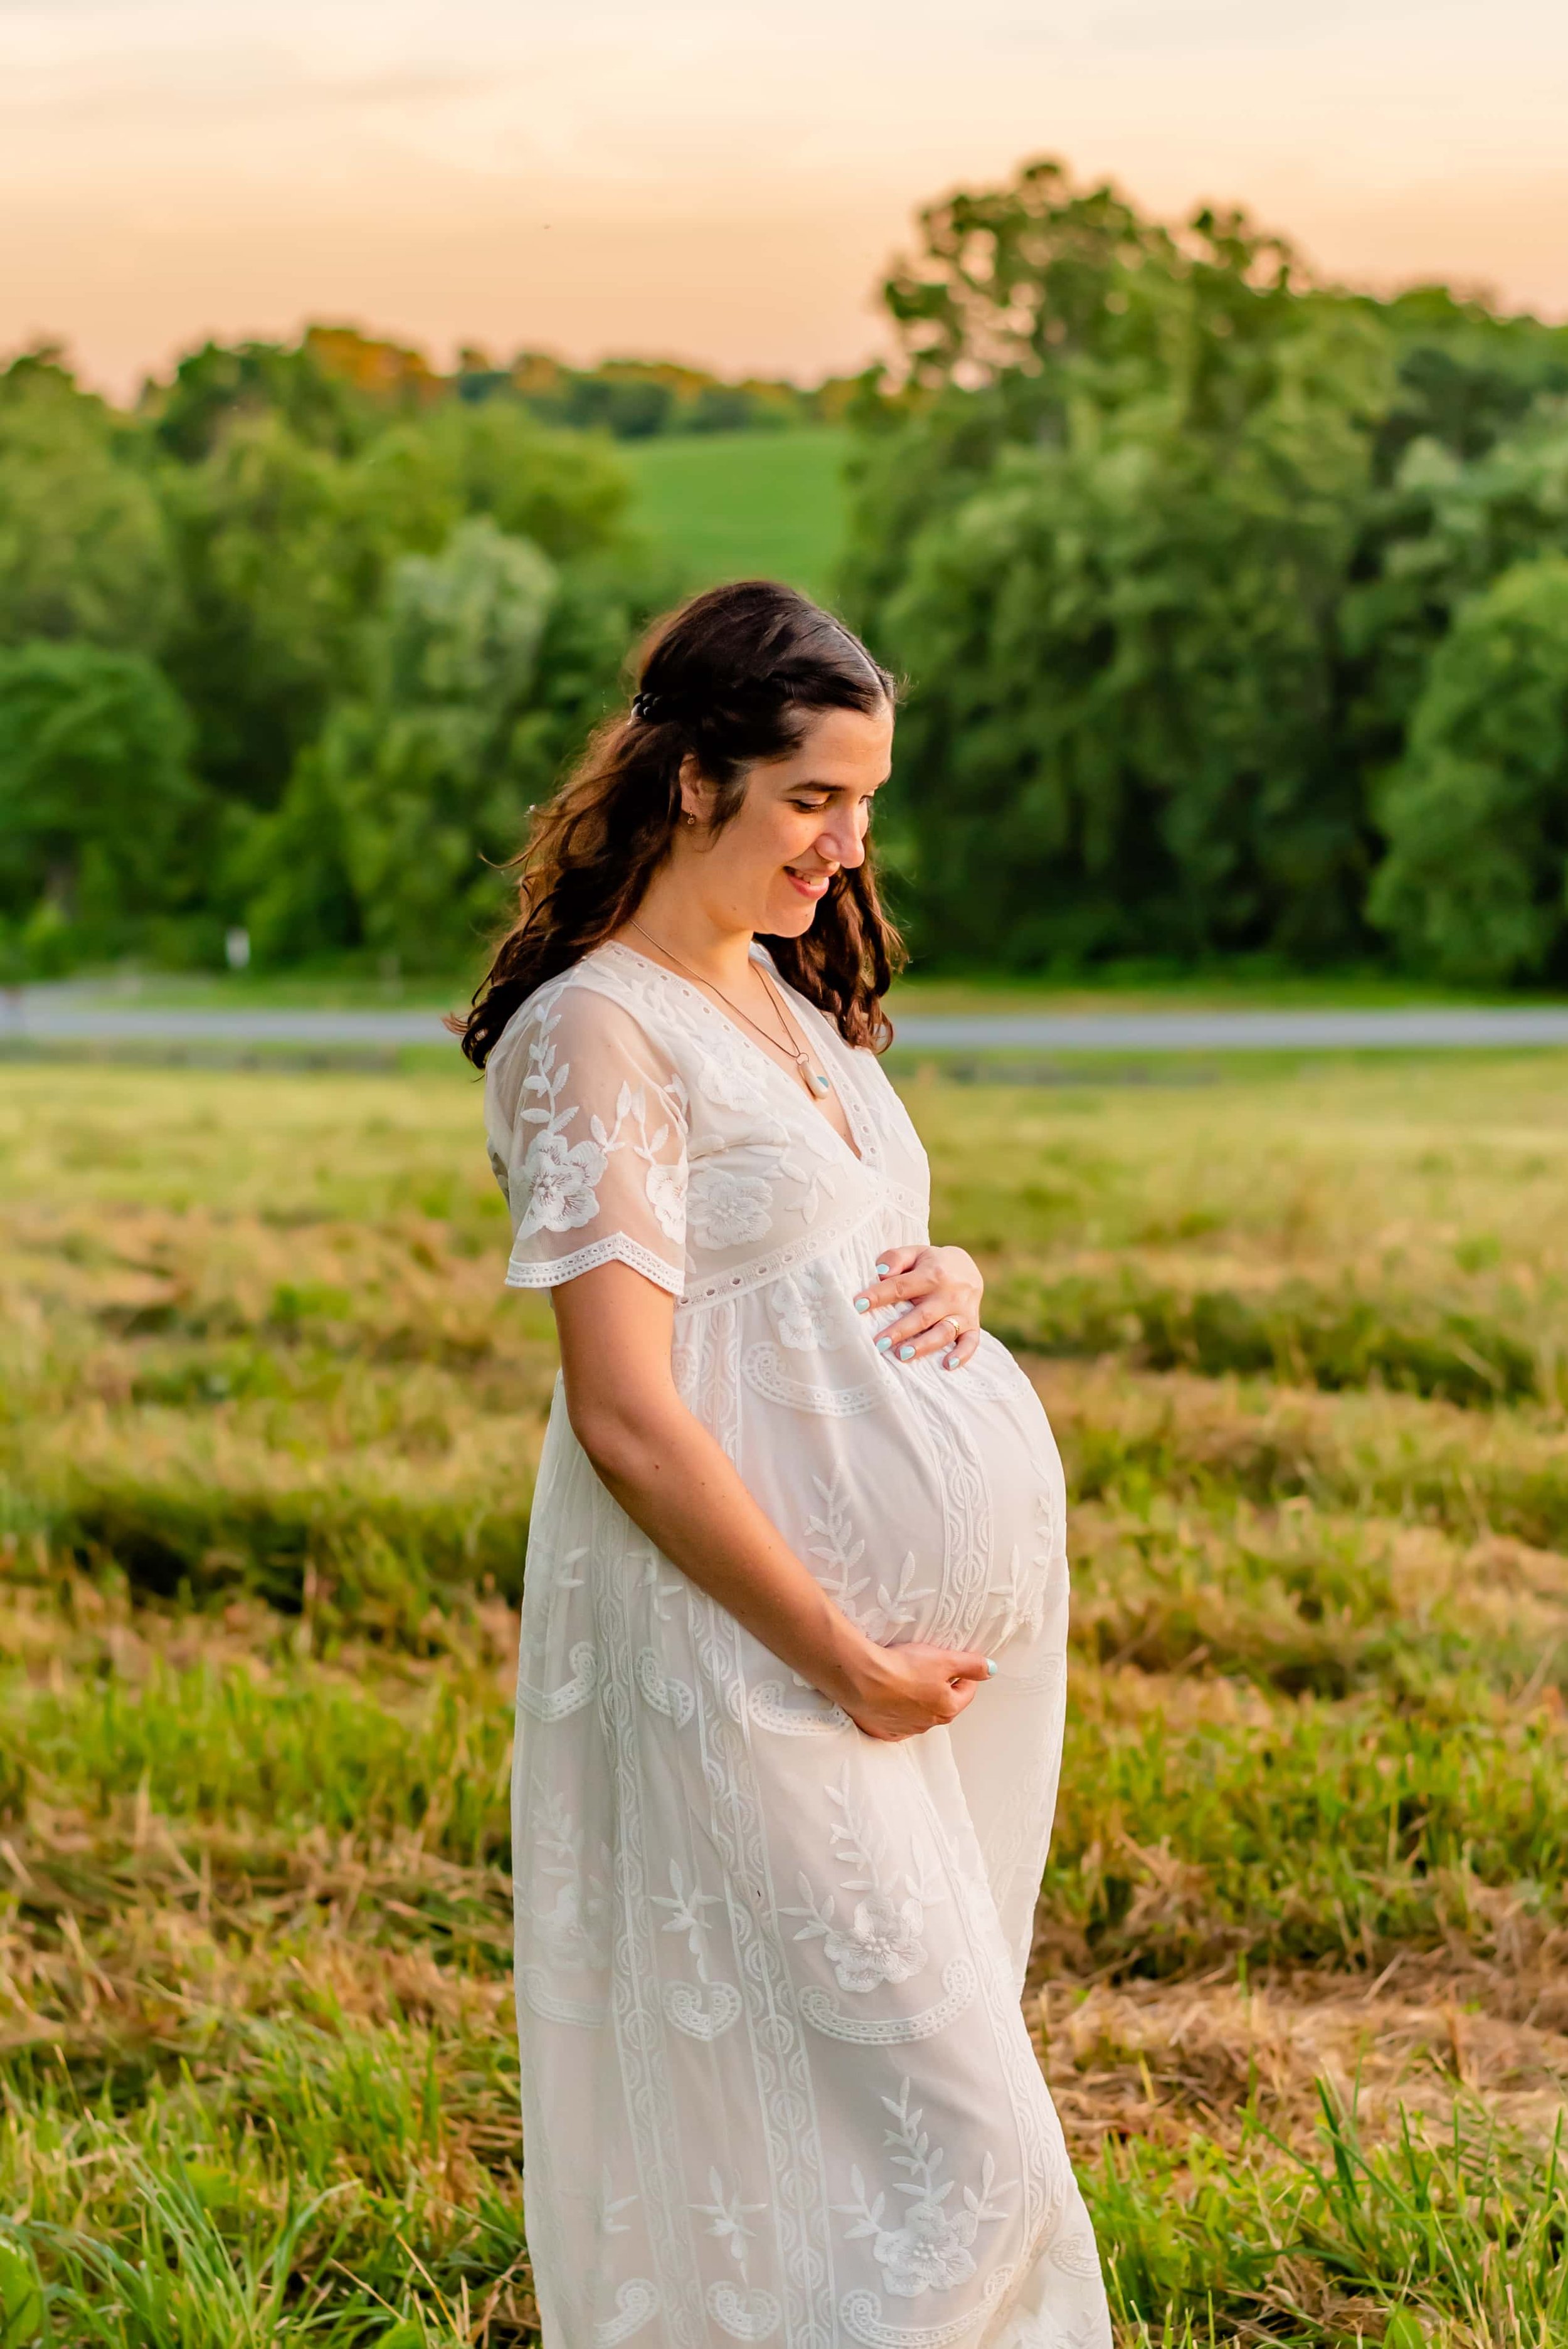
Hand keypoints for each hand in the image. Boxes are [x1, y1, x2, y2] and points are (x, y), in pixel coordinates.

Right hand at [836, 1638, 993, 1741]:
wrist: (861, 1678)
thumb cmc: (903, 1667)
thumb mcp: (943, 1659)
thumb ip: (971, 1665)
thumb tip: (991, 1669)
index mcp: (947, 1708)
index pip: (967, 1691)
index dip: (965, 1674)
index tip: (957, 1662)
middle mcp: (928, 1724)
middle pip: (943, 1703)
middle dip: (941, 1687)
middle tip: (929, 1667)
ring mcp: (904, 1729)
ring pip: (919, 1713)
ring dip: (918, 1699)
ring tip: (905, 1677)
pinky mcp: (882, 1730)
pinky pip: (895, 1721)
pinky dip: (896, 1710)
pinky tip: (888, 1695)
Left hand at [853, 1243, 984, 1370]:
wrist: (968, 1268)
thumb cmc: (932, 1264)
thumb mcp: (915, 1252)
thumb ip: (896, 1258)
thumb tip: (880, 1272)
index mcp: (932, 1274)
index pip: (901, 1286)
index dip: (878, 1296)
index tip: (857, 1305)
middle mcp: (948, 1294)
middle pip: (923, 1315)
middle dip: (900, 1330)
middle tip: (878, 1343)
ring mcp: (962, 1312)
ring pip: (944, 1331)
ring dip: (924, 1345)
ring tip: (902, 1355)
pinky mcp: (973, 1325)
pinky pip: (971, 1342)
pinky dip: (962, 1355)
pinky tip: (947, 1366)